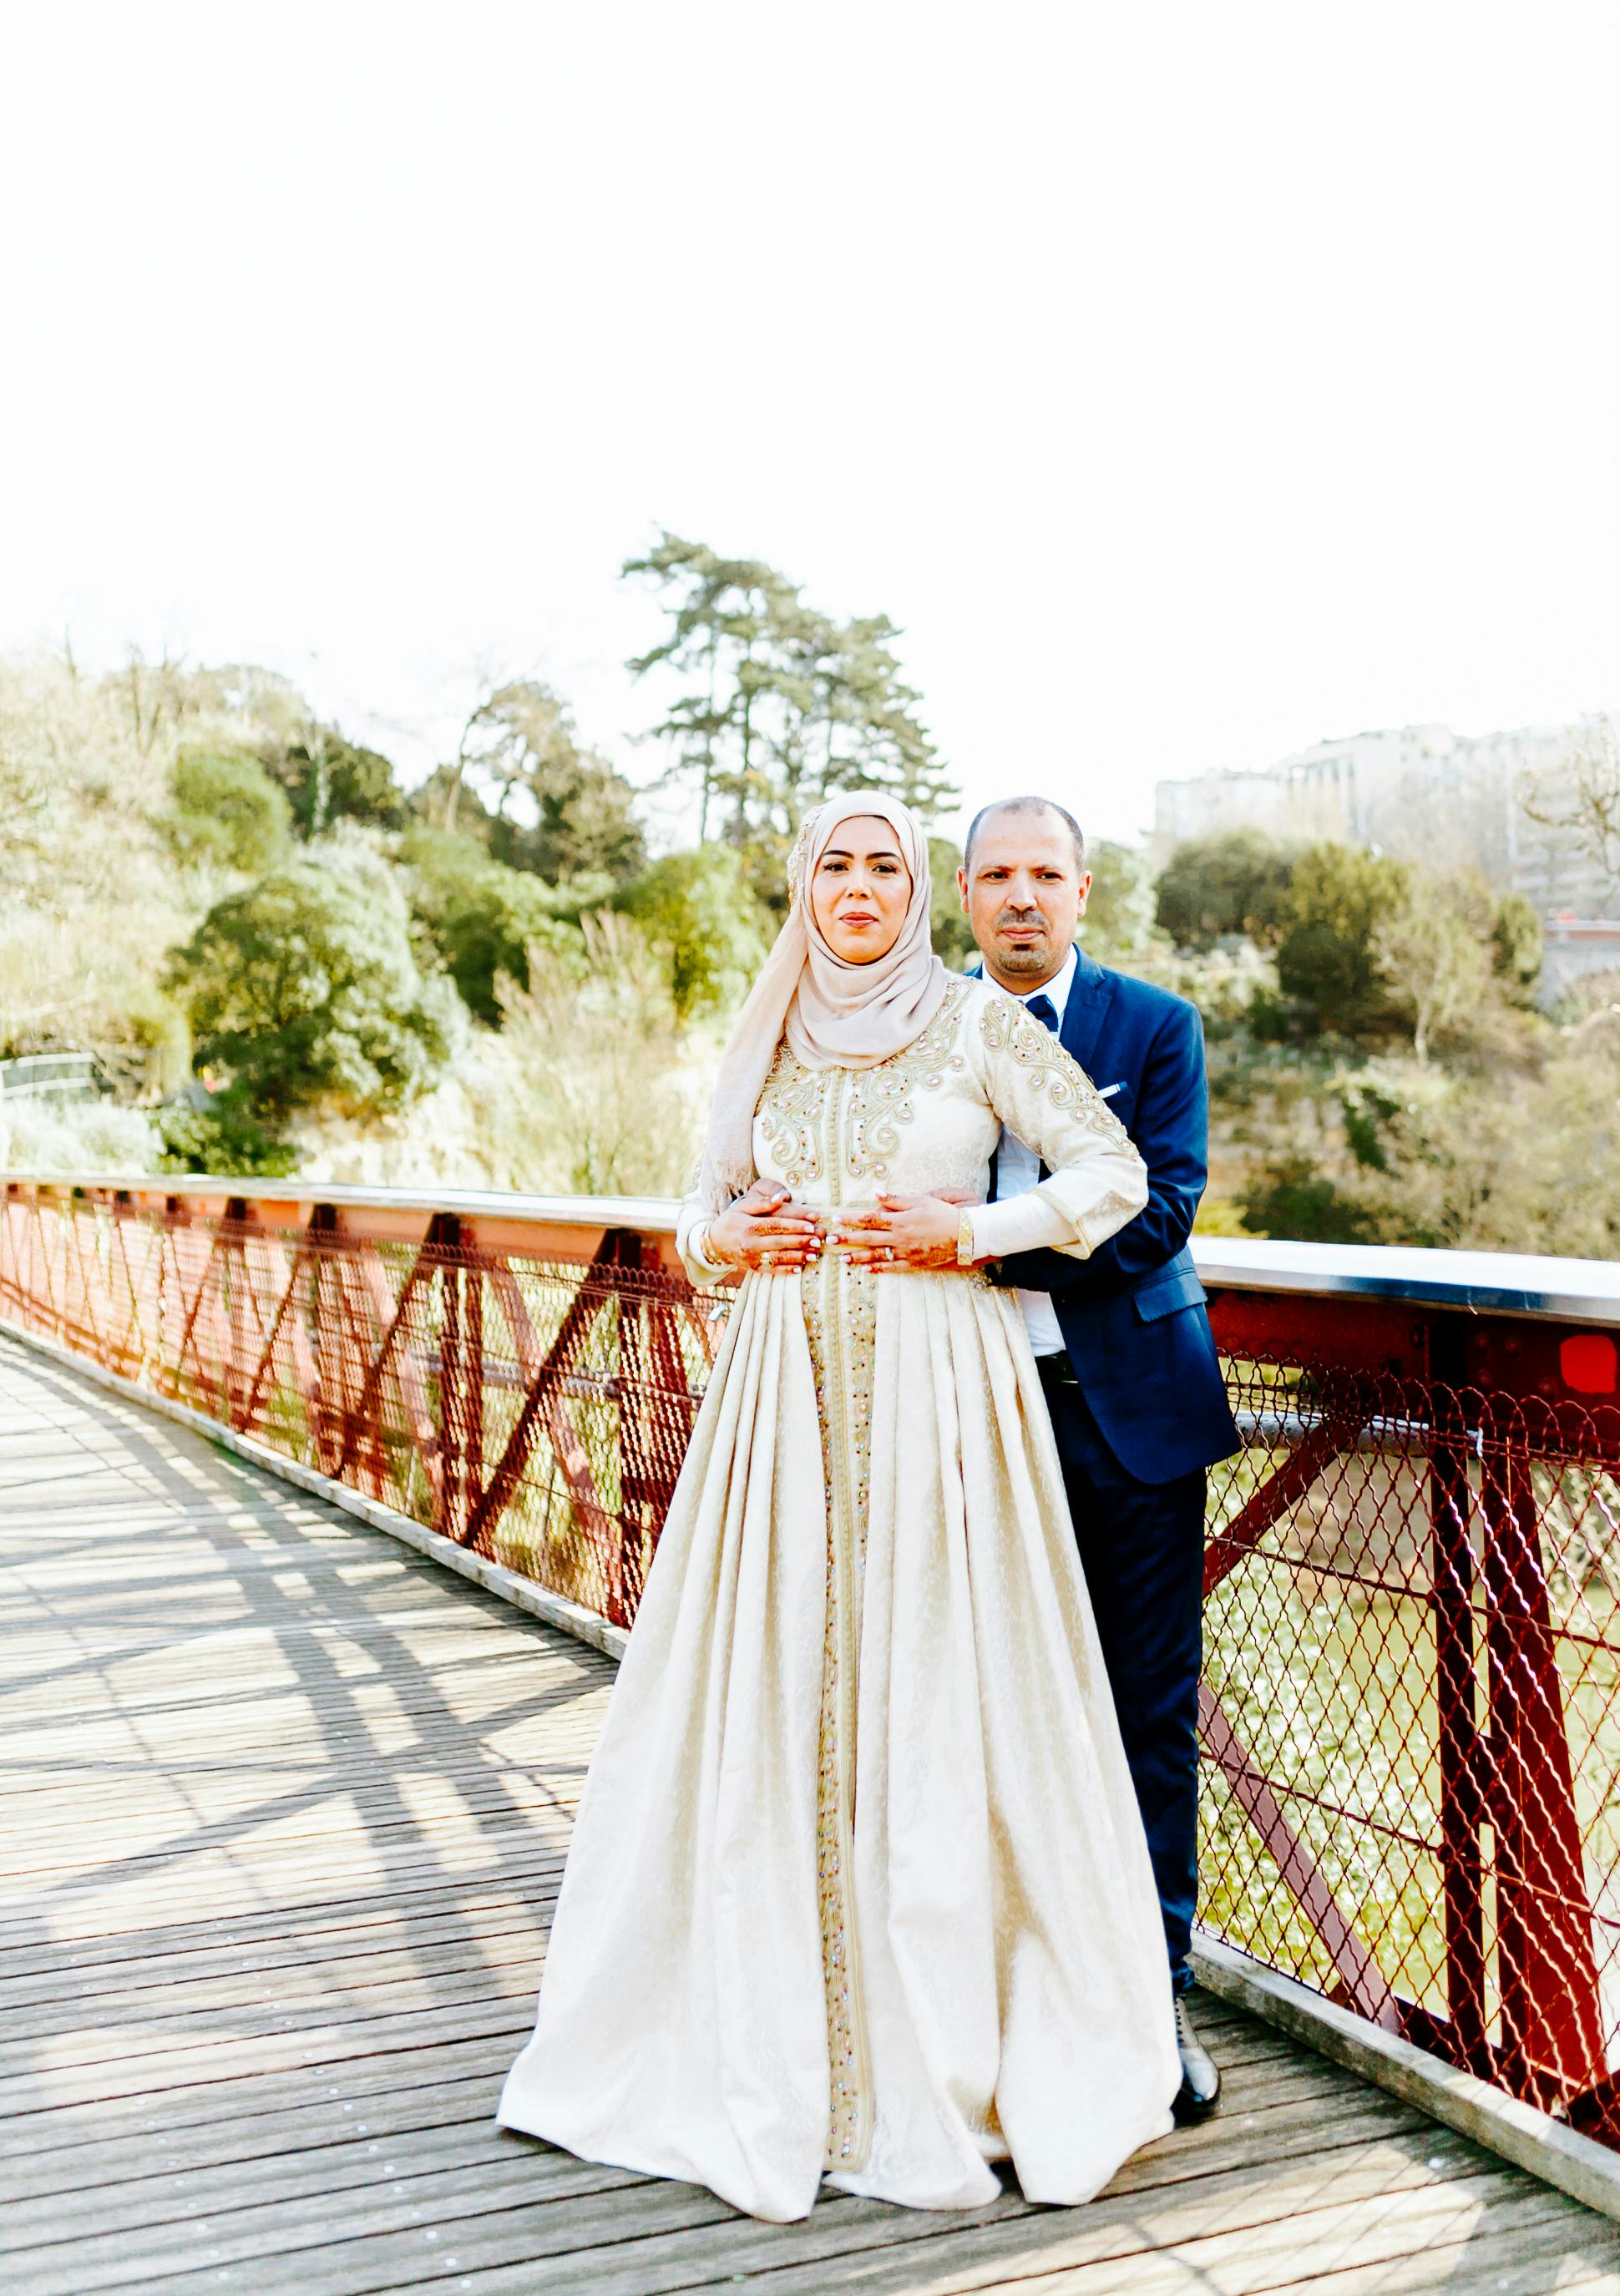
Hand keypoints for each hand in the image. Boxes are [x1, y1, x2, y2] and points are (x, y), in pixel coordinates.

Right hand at [706, 1180, 823, 1273]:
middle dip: (800, 1241)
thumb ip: (762, 1203)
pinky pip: (771, 1270)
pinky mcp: (753, 1268)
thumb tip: (782, 1197)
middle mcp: (750, 1243)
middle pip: (779, 1241)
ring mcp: (752, 1257)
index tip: (811, 1223)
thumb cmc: (732, 1221)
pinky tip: (799, 1268)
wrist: (714, 1243)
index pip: (775, 1224)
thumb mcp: (742, 1207)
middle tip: (818, 1239)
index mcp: (749, 1225)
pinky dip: (785, 1271)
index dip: (794, 1225)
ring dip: (797, 1257)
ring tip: (814, 1255)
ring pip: (777, 1258)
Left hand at [832, 1191, 981, 1270]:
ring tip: (842, 1258)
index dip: (852, 1219)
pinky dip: (878, 1269)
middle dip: (847, 1238)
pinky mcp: (913, 1263)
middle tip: (829, 1240)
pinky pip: (892, 1267)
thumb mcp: (920, 1201)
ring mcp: (905, 1252)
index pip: (870, 1219)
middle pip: (868, 1238)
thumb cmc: (942, 1214)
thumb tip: (876, 1194)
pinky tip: (866, 1270)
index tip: (836, 1218)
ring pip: (877, 1255)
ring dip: (858, 1257)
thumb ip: (896, 1200)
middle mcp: (899, 1238)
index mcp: (899, 1220)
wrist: (964, 1235)